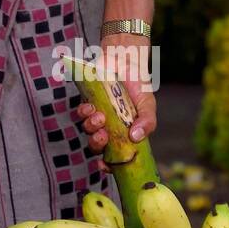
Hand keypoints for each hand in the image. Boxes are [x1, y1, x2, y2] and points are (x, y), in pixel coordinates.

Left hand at [77, 36, 156, 174]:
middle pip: (96, 145)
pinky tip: (91, 107)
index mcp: (123, 134)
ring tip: (100, 117)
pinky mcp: (87, 102)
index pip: (114, 155)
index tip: (104, 165)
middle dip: (97, 144)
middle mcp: (108, 127)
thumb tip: (135, 138)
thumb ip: (147, 122)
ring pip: (87, 130)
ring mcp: (96, 115)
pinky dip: (84, 113)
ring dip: (91, 127)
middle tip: (103, 136)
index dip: (108, 164)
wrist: (127, 61)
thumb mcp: (148, 105)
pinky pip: (80, 113)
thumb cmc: (139, 87)